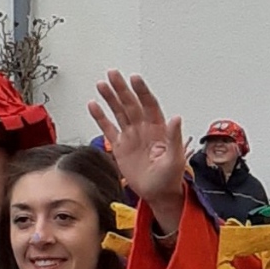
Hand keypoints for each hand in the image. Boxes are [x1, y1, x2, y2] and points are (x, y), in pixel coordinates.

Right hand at [87, 71, 186, 229]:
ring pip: (119, 112)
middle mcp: (143, 128)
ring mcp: (131, 136)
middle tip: (113, 74)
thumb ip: (174, 137)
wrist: (158, 194)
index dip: (142, 91)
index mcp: (158, 129)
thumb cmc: (170, 178)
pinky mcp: (120, 146)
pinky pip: (108, 128)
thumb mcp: (175, 158)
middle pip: (131, 104)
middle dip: (122, 88)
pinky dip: (100, 117)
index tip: (134, 78)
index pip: (149, 104)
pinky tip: (93, 105)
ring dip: (110, 98)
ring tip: (102, 84)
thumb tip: (176, 118)